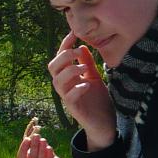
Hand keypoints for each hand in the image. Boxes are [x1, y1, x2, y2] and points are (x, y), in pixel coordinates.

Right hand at [17, 118, 77, 157]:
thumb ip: (34, 135)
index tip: (27, 138)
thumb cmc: (43, 153)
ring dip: (41, 149)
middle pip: (32, 156)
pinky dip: (49, 155)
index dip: (23, 148)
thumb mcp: (37, 144)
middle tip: (37, 135)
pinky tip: (50, 147)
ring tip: (44, 139)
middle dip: (34, 145)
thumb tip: (34, 119)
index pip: (20, 156)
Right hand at [48, 33, 114, 150]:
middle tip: (76, 51)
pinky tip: (87, 84)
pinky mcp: (74, 109)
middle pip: (52, 68)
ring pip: (57, 82)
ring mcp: (68, 98)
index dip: (64, 44)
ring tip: (83, 68)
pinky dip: (77, 89)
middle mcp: (65, 86)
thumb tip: (82, 46)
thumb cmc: (98, 101)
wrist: (105, 124)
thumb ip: (87, 64)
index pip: (60, 57)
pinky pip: (69, 97)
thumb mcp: (94, 77)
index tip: (74, 33)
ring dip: (69, 71)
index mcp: (69, 77)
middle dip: (62, 57)